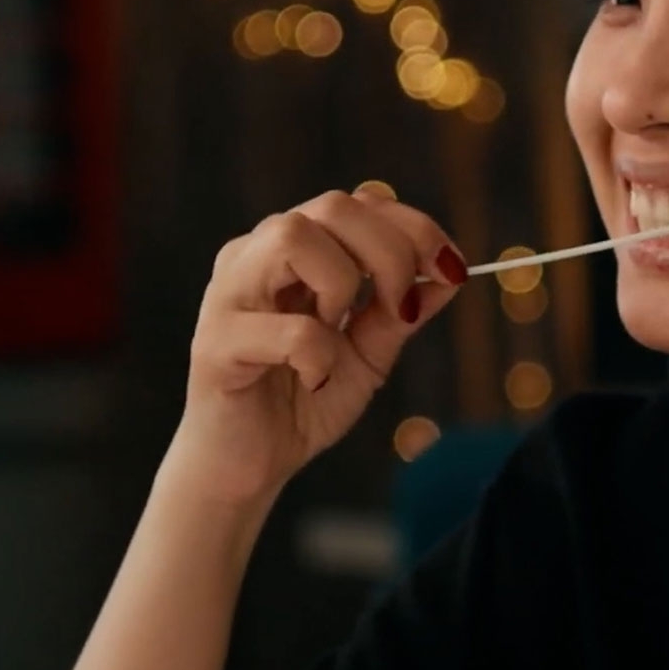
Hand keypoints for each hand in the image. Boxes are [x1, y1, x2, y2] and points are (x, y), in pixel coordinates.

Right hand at [164, 182, 466, 512]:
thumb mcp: (371, 352)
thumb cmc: (305, 399)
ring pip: (294, 237)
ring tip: (338, 332)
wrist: (252, 465)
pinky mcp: (216, 343)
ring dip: (342, 285)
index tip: (452, 268)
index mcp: (292, 251)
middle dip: (391, 253)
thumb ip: (404, 310)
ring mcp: (228, 293)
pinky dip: (319, 356)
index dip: (414, 228)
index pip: (359, 204)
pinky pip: (289, 329)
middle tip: (403, 309)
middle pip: (332, 207)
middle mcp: (255, 256)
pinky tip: (313, 379)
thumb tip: (451, 273)